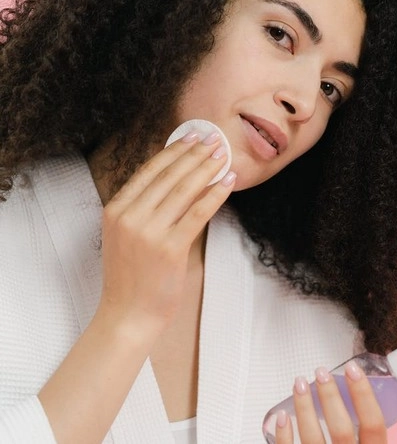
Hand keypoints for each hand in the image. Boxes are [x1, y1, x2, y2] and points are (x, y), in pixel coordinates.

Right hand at [97, 131, 234, 332]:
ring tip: (223, 155)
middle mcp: (129, 217)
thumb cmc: (131, 277)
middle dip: (195, 153)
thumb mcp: (126, 236)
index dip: (174, 150)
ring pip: (184, 190)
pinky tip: (227, 183)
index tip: (192, 136)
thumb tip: (178, 180)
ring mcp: (148, 232)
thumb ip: (144, 209)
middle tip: (214, 139)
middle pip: (168, 175)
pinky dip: (215, 195)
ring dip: (207, 168)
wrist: (127, 315)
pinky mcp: (170, 248)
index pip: (149, 171)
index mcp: (115, 210)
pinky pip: (198, 213)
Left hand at [275, 361, 387, 443]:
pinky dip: (284, 435)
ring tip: (299, 384)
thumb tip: (363, 396)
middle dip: (330, 397)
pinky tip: (283, 417)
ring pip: (313, 439)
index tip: (352, 370)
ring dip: (304, 408)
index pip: (374, 424)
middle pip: (342, 429)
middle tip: (321, 372)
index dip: (364, 395)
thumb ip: (368, 433)